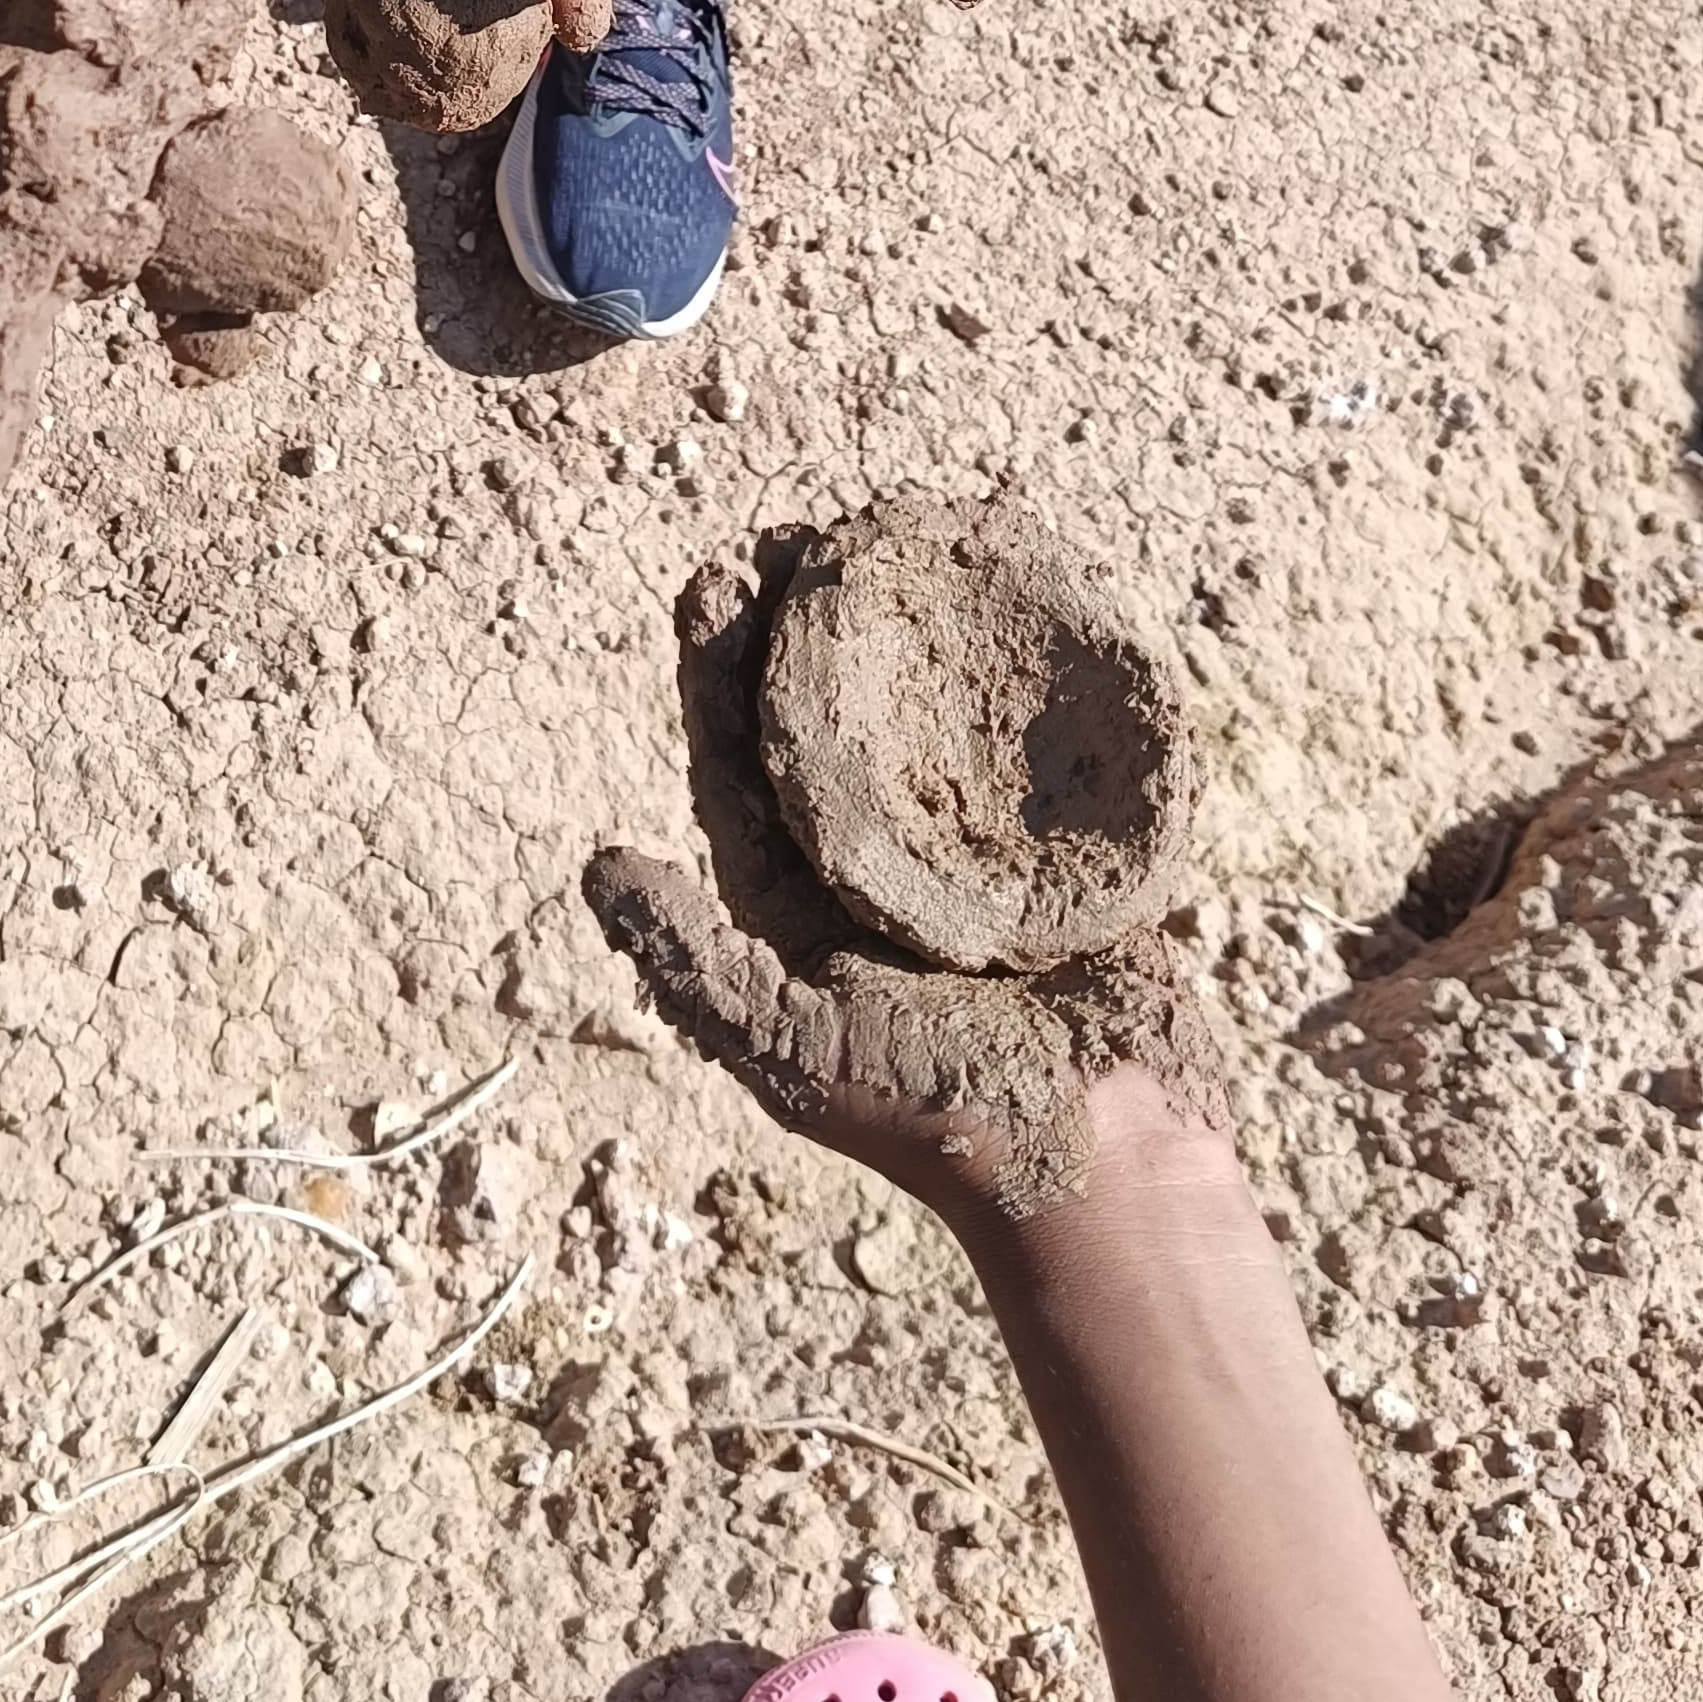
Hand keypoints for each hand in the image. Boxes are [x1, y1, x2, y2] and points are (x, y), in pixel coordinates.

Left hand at [583, 549, 1223, 1228]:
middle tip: (803, 532)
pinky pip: (1032, 738)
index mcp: (800, 903)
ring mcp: (972, 850)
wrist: (1106, 1169)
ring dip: (908, 627)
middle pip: (828, 714)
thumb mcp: (792, 1051)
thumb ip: (694, 960)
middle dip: (810, 623)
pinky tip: (1019, 593)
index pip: (741, 757)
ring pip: (925, 711)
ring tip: (894, 537)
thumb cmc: (938, 1126)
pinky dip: (1020, 666)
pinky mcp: (1062, 845)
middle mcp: (876, 866)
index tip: (714, 574)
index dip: (721, 665)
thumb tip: (596, 861)